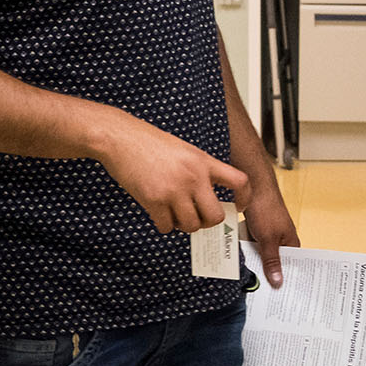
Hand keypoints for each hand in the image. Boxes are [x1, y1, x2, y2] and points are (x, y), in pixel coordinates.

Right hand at [94, 113, 251, 233]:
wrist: (120, 138)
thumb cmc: (148, 142)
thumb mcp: (184, 150)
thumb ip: (199, 171)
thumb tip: (207, 198)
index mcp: (203, 161)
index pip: (239, 181)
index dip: (244, 198)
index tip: (238, 207)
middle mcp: (193, 177)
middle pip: (215, 216)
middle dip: (207, 222)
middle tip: (198, 216)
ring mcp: (174, 190)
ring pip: (191, 226)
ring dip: (183, 224)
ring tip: (174, 212)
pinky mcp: (154, 201)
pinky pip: (166, 227)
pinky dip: (163, 225)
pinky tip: (158, 213)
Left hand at [242, 188, 300, 287]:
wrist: (252, 186)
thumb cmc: (266, 210)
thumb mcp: (268, 239)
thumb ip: (272, 261)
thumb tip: (278, 283)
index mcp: (291, 243)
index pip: (291, 267)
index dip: (285, 281)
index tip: (279, 299)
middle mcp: (281, 241)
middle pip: (274, 264)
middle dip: (267, 276)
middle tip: (260, 295)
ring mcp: (268, 236)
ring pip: (261, 256)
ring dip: (255, 264)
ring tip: (248, 284)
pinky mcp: (256, 231)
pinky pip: (252, 247)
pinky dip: (247, 253)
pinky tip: (239, 264)